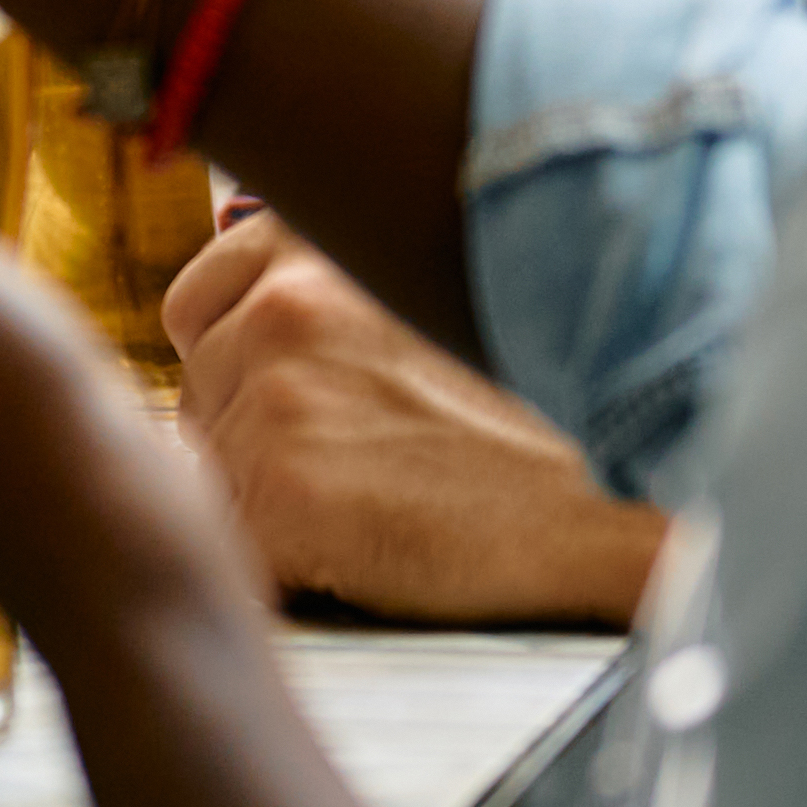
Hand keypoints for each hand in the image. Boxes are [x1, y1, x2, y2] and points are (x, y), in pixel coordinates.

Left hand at [164, 217, 666, 627]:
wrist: (611, 510)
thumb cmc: (526, 417)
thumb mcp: (412, 303)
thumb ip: (318, 296)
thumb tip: (225, 326)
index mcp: (311, 245)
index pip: (196, 305)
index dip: (236, 363)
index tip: (296, 394)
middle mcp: (283, 306)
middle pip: (197, 393)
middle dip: (248, 433)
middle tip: (355, 462)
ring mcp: (278, 399)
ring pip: (209, 469)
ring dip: (265, 497)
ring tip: (371, 503)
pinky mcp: (284, 493)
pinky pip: (236, 539)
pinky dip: (283, 561)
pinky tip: (362, 550)